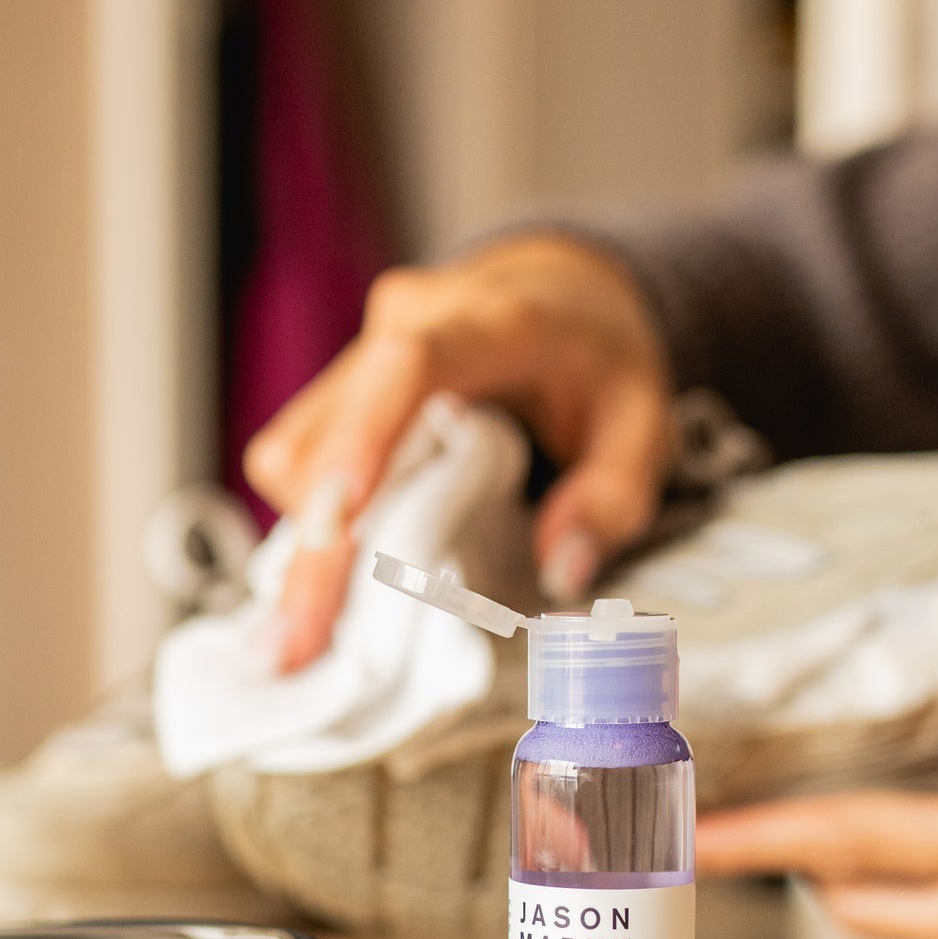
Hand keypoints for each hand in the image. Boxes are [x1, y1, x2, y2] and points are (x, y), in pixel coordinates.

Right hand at [243, 235, 672, 670]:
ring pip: (293, 458)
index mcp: (483, 323)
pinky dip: (309, 535)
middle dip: (309, 551)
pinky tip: (329, 592)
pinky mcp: (338, 400)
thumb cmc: (599, 355)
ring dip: (301, 550)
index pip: (406, 367)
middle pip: (325, 438)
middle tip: (294, 649)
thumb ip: (614, 497)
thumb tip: (560, 570)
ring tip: (312, 637)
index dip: (363, 440)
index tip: (337, 520)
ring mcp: (358, 363)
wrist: (559, 289)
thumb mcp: (644, 421)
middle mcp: (400, 330)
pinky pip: (298, 469)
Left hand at [697, 562, 937, 938]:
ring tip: (826, 834)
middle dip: (796, 869)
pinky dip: (931, 894)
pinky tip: (937, 850)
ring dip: (864, 883)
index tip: (695, 839)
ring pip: (917, 923)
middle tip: (746, 831)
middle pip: (865, 901)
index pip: (856, 843)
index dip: (764, 840)